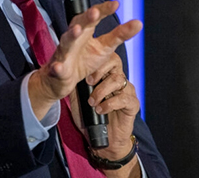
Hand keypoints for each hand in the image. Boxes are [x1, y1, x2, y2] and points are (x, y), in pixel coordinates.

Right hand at [27, 1, 141, 119]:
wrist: (64, 79)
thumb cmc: (85, 59)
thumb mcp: (106, 47)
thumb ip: (120, 34)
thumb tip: (138, 23)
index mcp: (86, 30)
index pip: (95, 16)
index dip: (104, 9)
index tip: (116, 4)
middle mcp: (74, 37)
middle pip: (79, 24)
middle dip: (86, 18)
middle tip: (95, 12)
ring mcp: (65, 52)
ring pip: (66, 41)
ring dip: (71, 35)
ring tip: (77, 30)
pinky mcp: (58, 68)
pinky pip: (57, 67)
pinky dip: (57, 67)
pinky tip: (58, 67)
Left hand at [73, 54, 140, 176]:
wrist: (102, 140)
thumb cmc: (90, 118)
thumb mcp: (78, 99)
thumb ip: (75, 85)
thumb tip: (65, 71)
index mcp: (107, 76)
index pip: (107, 58)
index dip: (98, 61)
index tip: (85, 74)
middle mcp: (119, 80)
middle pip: (115, 63)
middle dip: (100, 71)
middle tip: (89, 82)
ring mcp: (127, 91)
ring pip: (118, 80)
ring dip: (102, 91)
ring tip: (92, 102)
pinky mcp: (133, 104)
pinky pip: (124, 98)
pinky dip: (110, 103)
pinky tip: (100, 110)